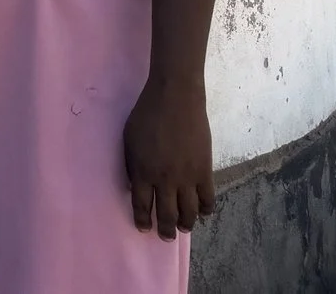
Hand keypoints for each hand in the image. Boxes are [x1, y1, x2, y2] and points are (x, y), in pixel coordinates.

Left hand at [124, 75, 214, 237]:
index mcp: (141, 171)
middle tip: (166, 237)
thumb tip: (133, 185)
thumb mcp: (128, 140)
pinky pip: (208, 199)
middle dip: (165, 229)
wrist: (175, 99)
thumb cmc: (146, 115)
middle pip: (166, 214)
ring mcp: (186, 177)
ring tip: (184, 228)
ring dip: (186, 224)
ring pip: (188, 212)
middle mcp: (164, 180)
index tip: (144, 229)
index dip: (143, 220)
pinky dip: (206, 210)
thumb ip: (131, 164)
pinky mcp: (205, 171)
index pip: (141, 205)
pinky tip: (203, 213)